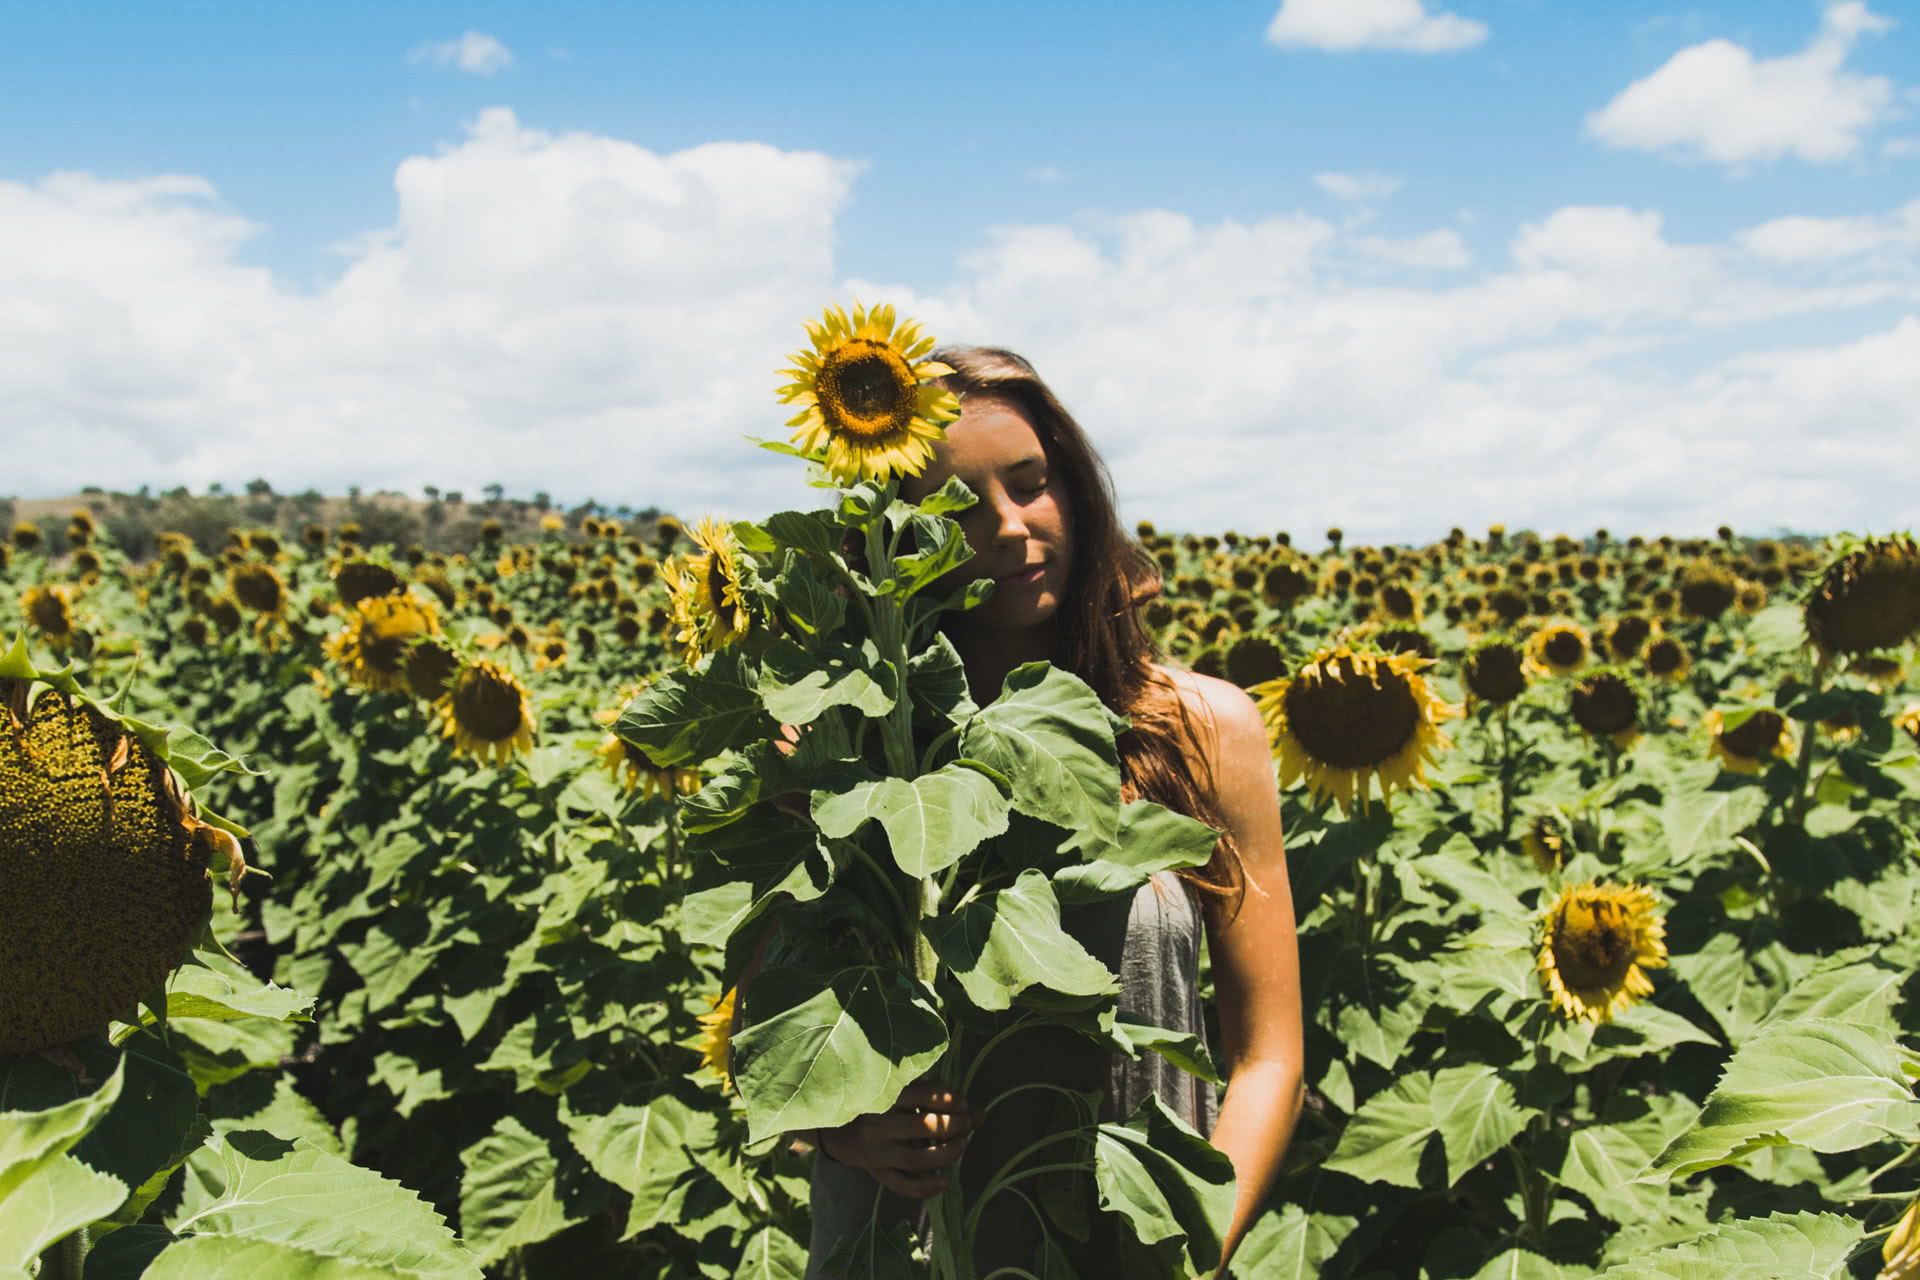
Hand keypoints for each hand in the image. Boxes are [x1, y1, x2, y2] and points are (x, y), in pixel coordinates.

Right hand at [815, 1081, 983, 1199]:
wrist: (834, 1129)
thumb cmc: (874, 1104)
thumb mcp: (897, 1092)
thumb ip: (931, 1095)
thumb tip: (975, 1111)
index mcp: (882, 1096)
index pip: (921, 1095)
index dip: (948, 1099)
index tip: (963, 1103)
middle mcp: (876, 1124)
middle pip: (923, 1126)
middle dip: (955, 1125)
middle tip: (969, 1123)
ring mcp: (876, 1152)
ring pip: (917, 1158)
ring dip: (947, 1153)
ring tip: (962, 1144)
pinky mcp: (876, 1172)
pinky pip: (902, 1185)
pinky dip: (926, 1187)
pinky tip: (945, 1181)